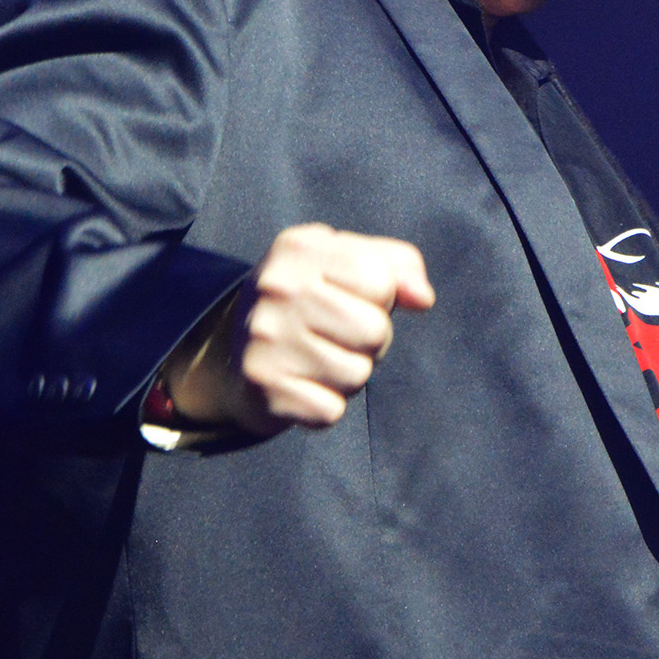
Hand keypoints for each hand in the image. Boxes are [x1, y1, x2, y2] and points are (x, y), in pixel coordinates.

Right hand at [169, 223, 434, 434]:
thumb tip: (423, 299)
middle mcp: (276, 287)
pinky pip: (331, 411)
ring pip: (358, 374)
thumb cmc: (311, 301)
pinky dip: (325, 406)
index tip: (348, 298)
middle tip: (335, 335)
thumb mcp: (348, 263)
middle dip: (369, 340)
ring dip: (349, 374)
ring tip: (318, 359)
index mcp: (300, 247)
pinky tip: (302, 385)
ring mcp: (264, 338)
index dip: (379, 296)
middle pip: (375, 330)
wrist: (234, 352)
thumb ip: (397, 266)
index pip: (380, 279)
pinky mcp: (261, 387)